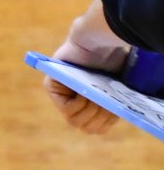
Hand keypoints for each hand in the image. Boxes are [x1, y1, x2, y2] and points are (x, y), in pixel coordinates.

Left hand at [47, 0, 129, 134]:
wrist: (102, 41)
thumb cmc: (116, 60)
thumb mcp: (118, 88)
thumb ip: (113, 104)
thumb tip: (111, 121)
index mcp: (89, 100)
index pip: (95, 128)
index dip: (106, 123)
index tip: (114, 111)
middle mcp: (73, 97)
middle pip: (85, 127)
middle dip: (100, 118)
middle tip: (106, 104)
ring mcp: (60, 92)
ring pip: (75, 121)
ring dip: (91, 112)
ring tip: (96, 97)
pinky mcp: (51, 85)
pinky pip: (67, 110)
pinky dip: (80, 105)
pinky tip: (85, 92)